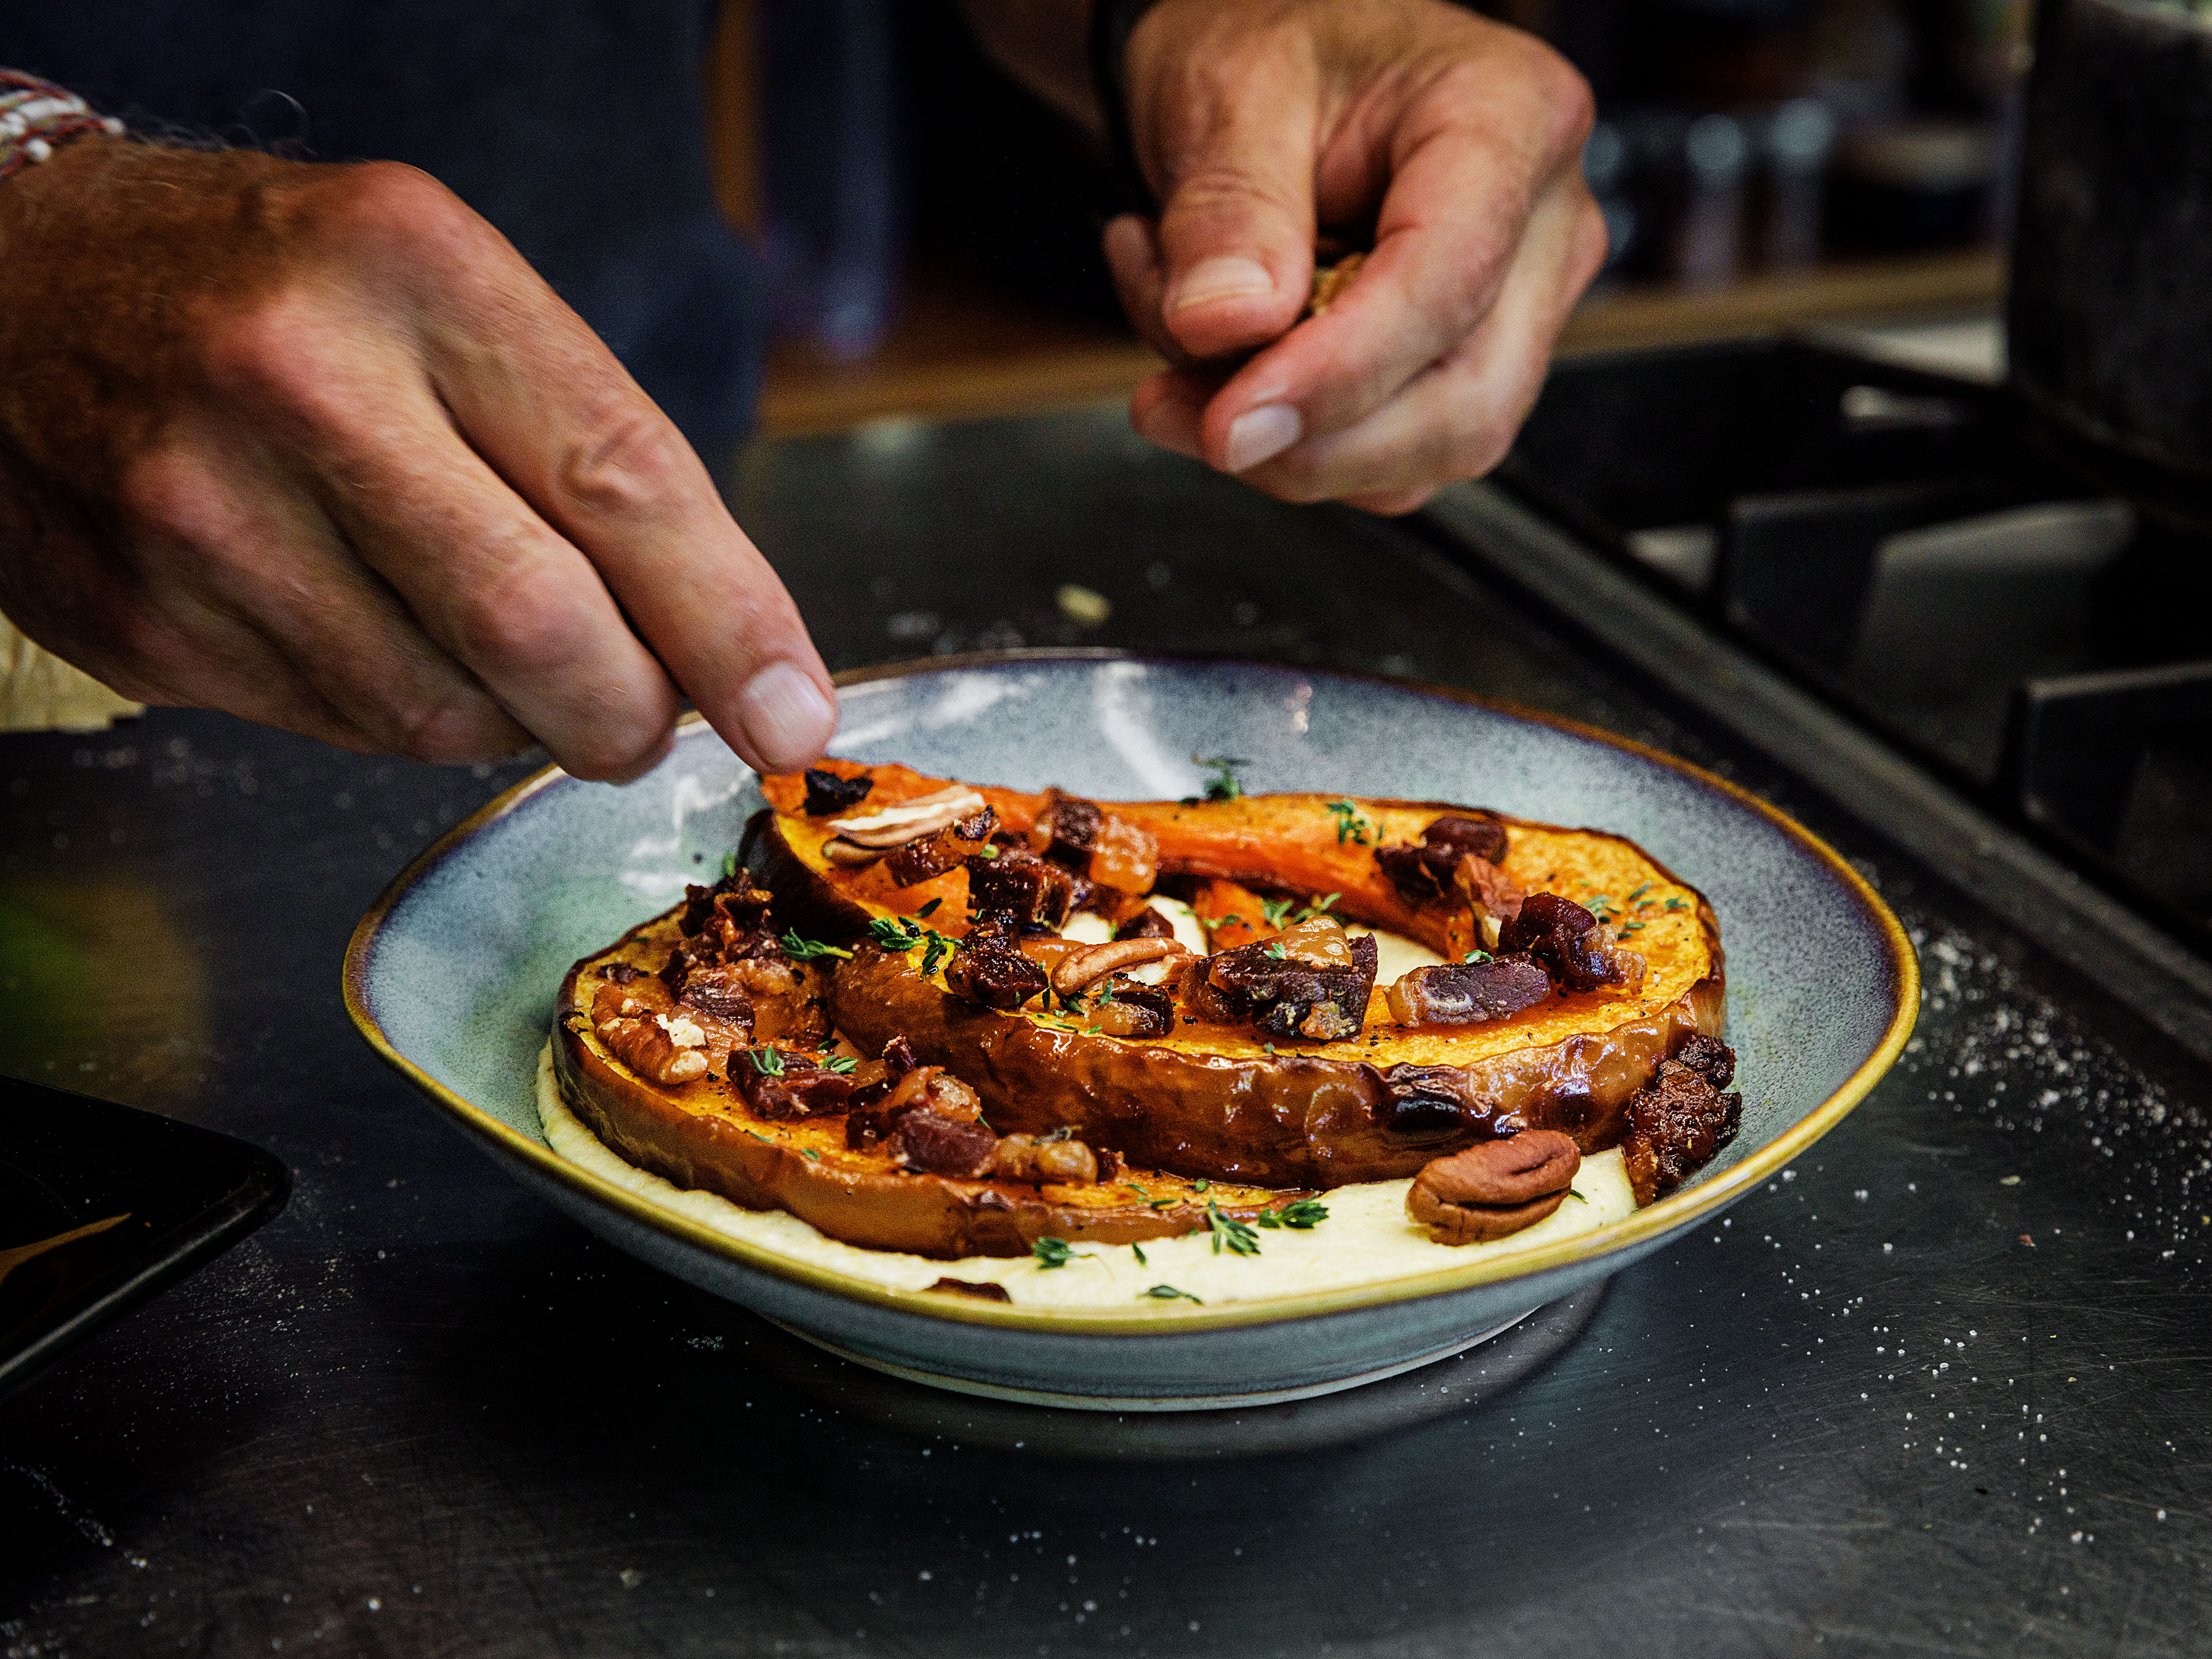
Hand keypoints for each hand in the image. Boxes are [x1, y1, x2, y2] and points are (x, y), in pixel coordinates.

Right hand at [0, 138, 836, 779]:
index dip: (731, 626)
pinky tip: (378, 628)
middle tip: (650, 712)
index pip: (623, 483)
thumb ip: (593, 456)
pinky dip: (412, 713)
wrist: (14, 281)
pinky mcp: (146, 623)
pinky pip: (349, 733)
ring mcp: (200, 512)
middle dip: (633, 709)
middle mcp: (295, 383)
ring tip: (482, 629)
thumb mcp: (446, 296)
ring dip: (516, 714)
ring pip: (448, 714)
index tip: (793, 715)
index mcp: (411, 269)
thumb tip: (736, 659)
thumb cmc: (275, 291)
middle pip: (541, 630)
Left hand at [1104, 0, 1604, 513]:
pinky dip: (1284, 440)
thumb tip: (1224, 327)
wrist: (1272, 73)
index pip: (1450, 282)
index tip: (1232, 421)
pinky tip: (1217, 357)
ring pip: (1418, 456)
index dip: (1337, 373)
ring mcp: (1515, 312)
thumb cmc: (1275, 51)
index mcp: (1511, 119)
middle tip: (1168, 405)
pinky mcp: (1463, 373)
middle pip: (1460, 403)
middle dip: (1304, 440)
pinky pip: (1381, 461)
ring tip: (1174, 330)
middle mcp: (1541, 226)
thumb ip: (1229, 209)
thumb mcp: (1227, 91)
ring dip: (1277, 444)